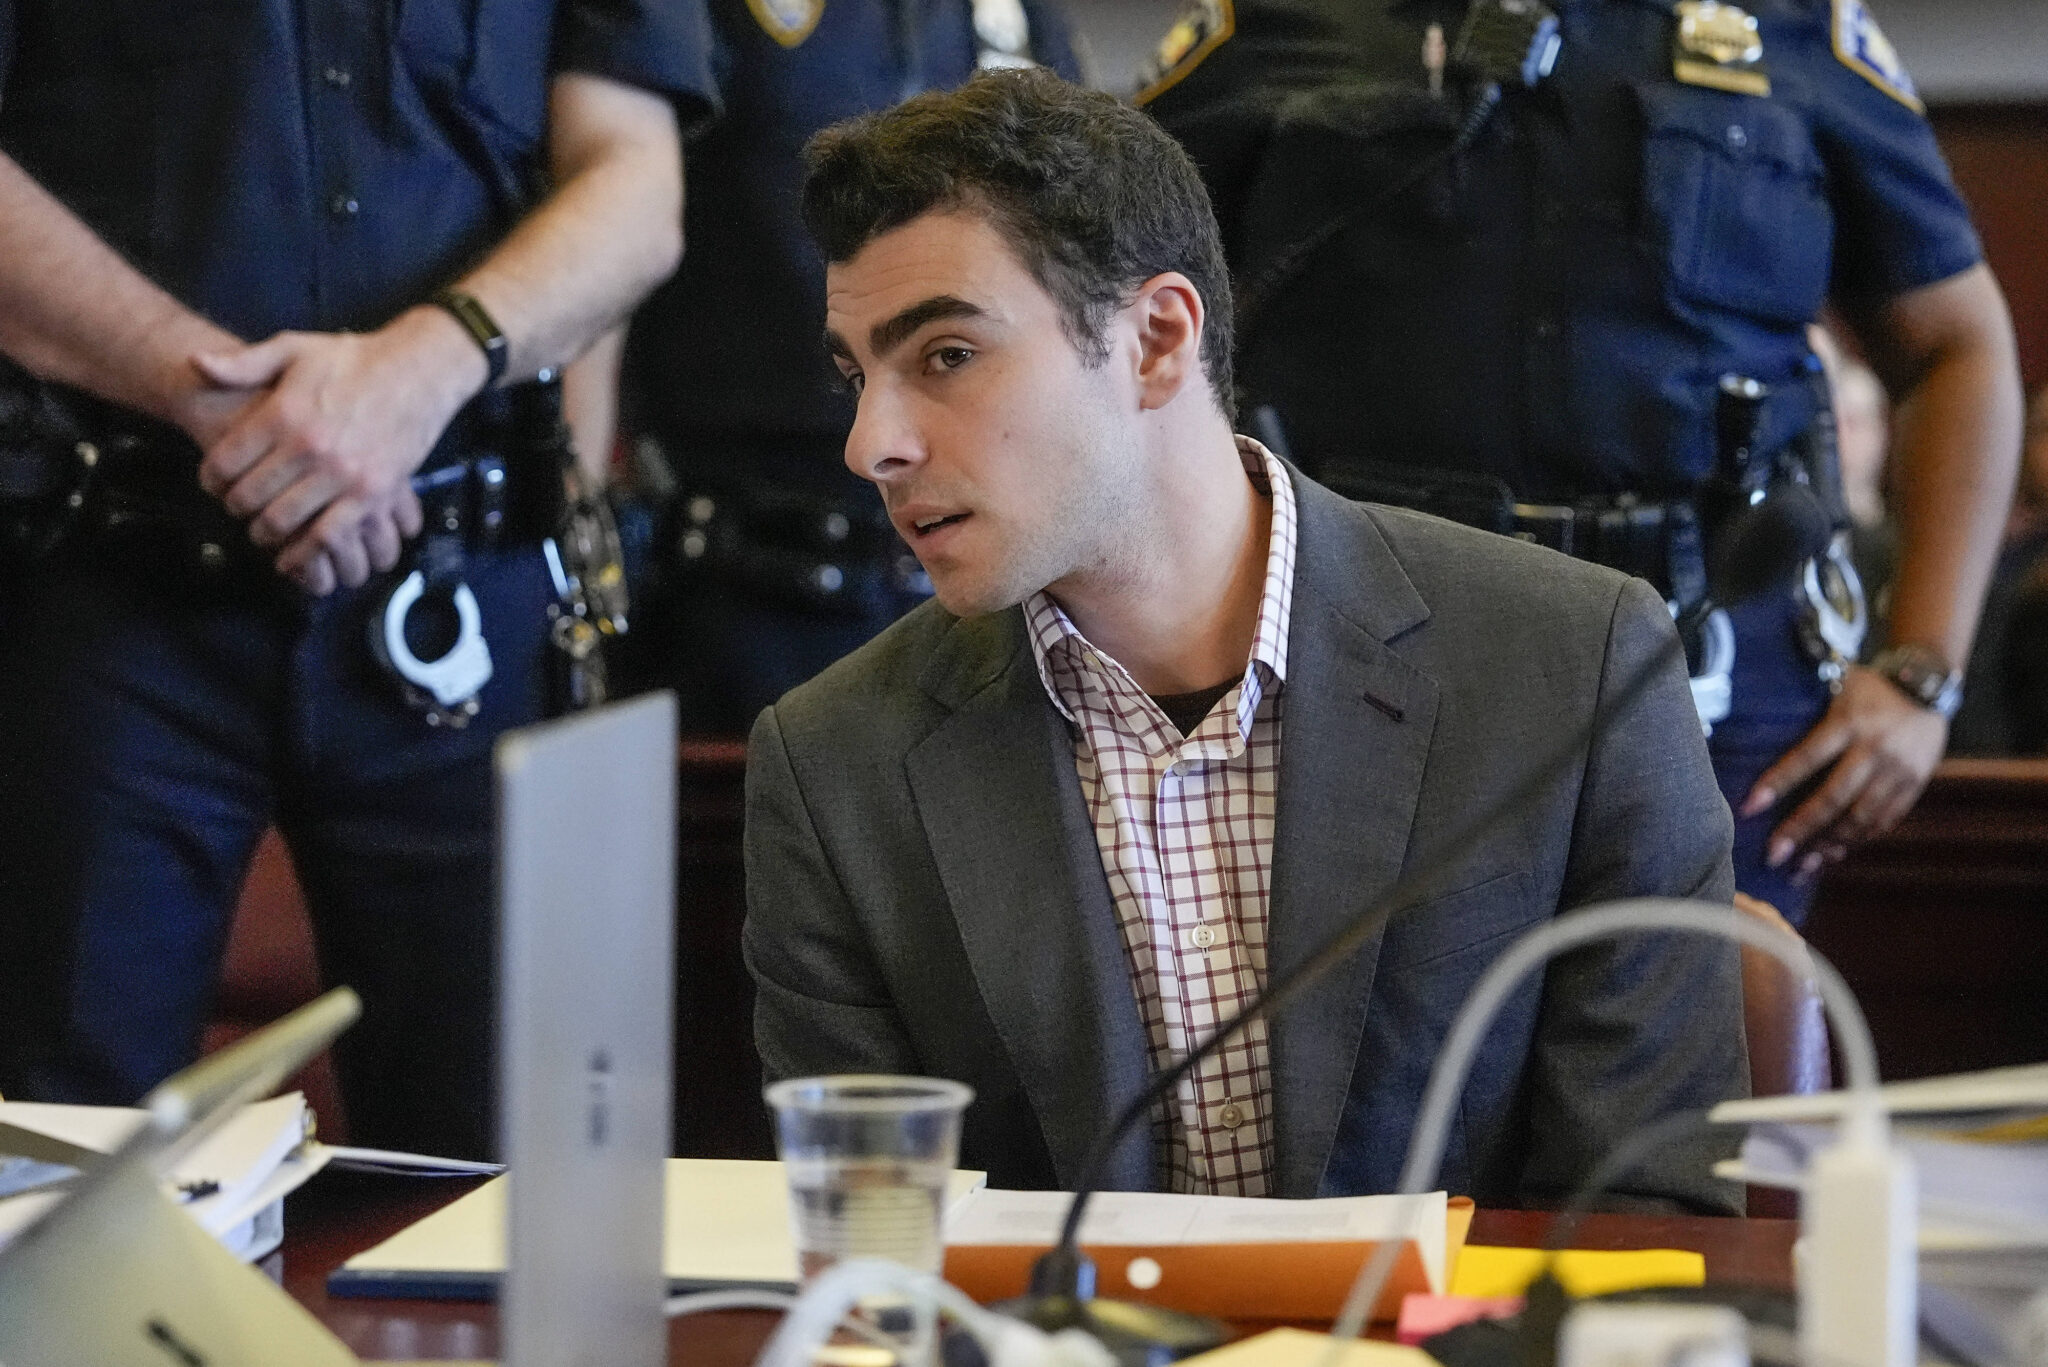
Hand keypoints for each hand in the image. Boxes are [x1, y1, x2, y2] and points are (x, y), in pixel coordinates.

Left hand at [193, 307, 486, 593]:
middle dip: (235, 507)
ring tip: (263, 530)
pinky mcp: (373, 494)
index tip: (213, 483)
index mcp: (283, 414)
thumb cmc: (355, 359)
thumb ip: (245, 362)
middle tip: (238, 507)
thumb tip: (196, 364)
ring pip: (284, 522)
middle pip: (250, 497)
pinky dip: (306, 553)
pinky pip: (329, 536)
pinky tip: (294, 556)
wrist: (420, 370)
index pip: (225, 462)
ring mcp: (343, 475)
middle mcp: (309, 448)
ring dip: (265, 534)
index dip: (210, 479)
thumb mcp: (295, 349)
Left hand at [1740, 665, 1948, 881]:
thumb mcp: (1836, 687)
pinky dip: (1859, 840)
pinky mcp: (1915, 783)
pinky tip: (1835, 854)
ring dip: (1829, 844)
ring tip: (1801, 865)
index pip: (1806, 758)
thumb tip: (1755, 736)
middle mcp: (1875, 748)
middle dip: (1800, 829)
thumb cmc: (1868, 687)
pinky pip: (1885, 820)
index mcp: (1848, 722)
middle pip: (1833, 797)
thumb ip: (1808, 716)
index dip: (1776, 784)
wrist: (1928, 683)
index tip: (1747, 808)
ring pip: (1861, 817)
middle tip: (1773, 854)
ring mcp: (1898, 770)